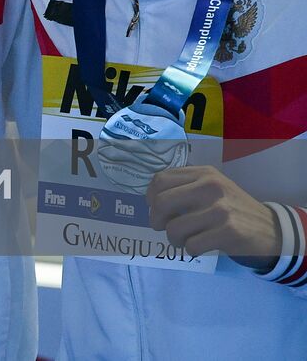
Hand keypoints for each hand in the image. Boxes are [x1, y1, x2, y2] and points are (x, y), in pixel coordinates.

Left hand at [148, 165, 280, 265]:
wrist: (272, 230)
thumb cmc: (233, 209)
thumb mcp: (211, 189)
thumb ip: (184, 188)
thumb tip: (150, 202)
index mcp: (204, 173)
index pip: (160, 180)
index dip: (150, 197)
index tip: (155, 209)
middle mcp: (211, 186)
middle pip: (161, 203)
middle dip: (156, 220)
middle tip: (163, 228)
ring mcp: (220, 208)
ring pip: (173, 228)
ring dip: (174, 239)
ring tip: (185, 239)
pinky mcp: (228, 231)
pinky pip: (191, 245)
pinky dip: (191, 249)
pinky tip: (200, 246)